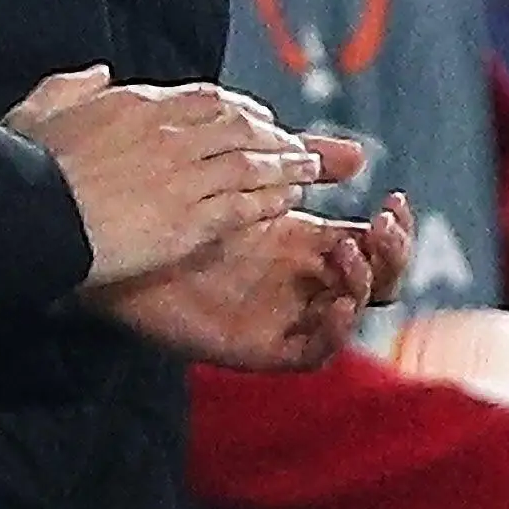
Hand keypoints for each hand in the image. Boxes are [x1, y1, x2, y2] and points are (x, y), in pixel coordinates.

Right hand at [7, 66, 324, 288]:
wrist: (24, 214)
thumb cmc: (17, 167)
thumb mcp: (37, 111)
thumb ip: (71, 87)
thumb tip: (98, 71)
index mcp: (135, 105)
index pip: (205, 99)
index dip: (238, 109)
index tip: (255, 118)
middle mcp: (168, 132)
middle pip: (238, 125)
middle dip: (272, 134)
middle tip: (295, 144)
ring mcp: (182, 174)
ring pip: (251, 161)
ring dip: (286, 164)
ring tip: (311, 170)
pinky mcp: (189, 217)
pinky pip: (245, 203)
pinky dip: (271, 199)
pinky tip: (289, 202)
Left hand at [90, 192, 405, 370]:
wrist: (115, 240)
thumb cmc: (173, 208)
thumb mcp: (248, 178)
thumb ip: (299, 164)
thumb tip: (359, 154)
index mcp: (304, 243)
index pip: (373, 245)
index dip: (393, 230)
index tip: (393, 200)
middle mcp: (300, 282)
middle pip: (375, 282)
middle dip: (392, 256)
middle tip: (380, 227)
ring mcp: (280, 315)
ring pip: (349, 317)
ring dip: (364, 286)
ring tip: (347, 252)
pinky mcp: (255, 346)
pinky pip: (309, 354)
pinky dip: (333, 334)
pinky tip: (337, 304)